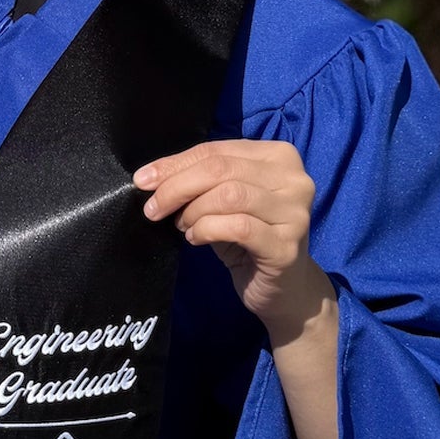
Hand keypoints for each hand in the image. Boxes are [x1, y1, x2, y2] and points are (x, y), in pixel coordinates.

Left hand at [133, 139, 331, 340]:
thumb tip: (150, 175)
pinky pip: (237, 227)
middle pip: (221, 170)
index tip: (144, 180)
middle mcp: (295, 179)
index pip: (217, 150)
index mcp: (279, 156)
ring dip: (194, 211)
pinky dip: (207, 230)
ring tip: (183, 226)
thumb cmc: (249, 238)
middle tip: (154, 208)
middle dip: (177, 187)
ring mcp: (295, 212)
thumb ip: (198, 181)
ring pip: (229, 195)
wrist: (284, 288)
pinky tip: (196, 239)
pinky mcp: (286, 246)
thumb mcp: (222, 201)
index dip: (175, 164)